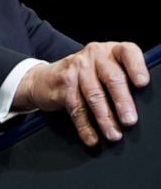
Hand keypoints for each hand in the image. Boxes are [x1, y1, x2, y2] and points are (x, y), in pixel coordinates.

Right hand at [14, 42, 148, 145]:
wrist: (44, 78)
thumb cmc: (85, 76)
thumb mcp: (104, 69)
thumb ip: (123, 78)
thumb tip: (143, 105)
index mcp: (111, 50)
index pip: (128, 53)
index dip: (136, 67)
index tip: (142, 83)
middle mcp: (94, 55)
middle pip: (112, 78)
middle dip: (122, 102)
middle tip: (129, 121)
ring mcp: (77, 68)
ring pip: (94, 96)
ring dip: (105, 118)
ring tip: (113, 134)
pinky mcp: (63, 83)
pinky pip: (76, 108)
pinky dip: (85, 126)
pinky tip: (92, 138)